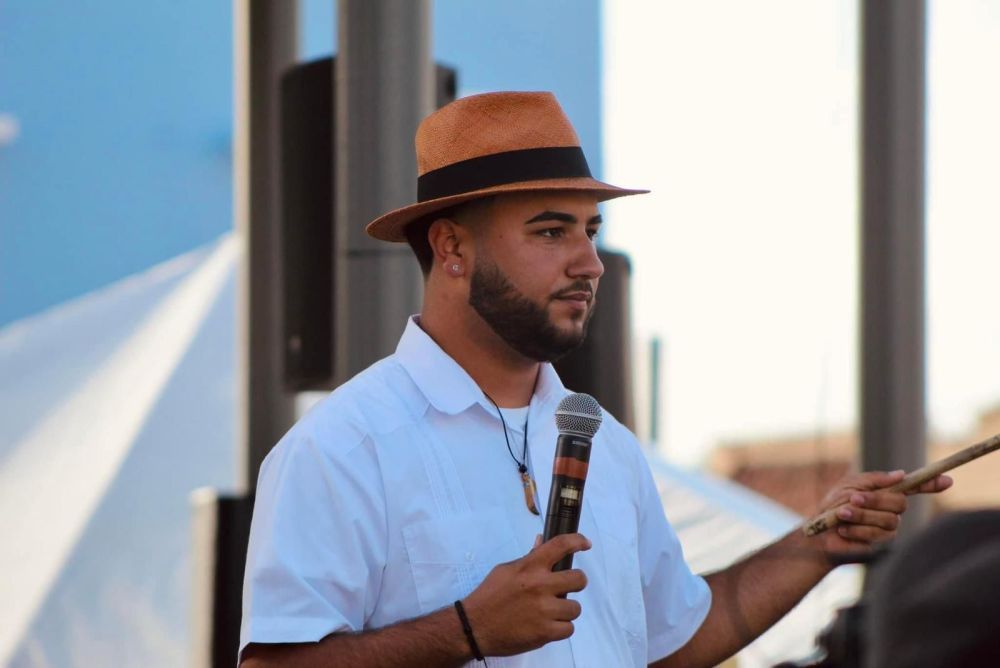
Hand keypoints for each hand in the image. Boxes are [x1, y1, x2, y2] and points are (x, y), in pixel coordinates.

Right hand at [460, 533, 590, 656]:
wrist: (474, 626)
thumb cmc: (490, 595)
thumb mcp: (506, 570)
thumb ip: (528, 558)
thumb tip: (542, 541)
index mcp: (530, 567)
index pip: (560, 545)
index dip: (577, 541)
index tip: (585, 544)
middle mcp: (540, 585)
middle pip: (579, 579)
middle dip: (576, 582)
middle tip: (566, 586)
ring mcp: (544, 610)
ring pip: (575, 607)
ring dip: (566, 609)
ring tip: (553, 611)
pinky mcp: (545, 632)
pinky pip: (569, 629)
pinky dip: (561, 628)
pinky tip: (549, 625)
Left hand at [812, 470, 952, 556]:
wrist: (817, 534)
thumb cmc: (832, 506)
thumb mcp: (849, 486)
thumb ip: (874, 480)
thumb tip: (901, 474)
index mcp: (886, 493)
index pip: (915, 488)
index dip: (932, 484)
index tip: (947, 480)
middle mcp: (892, 511)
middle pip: (900, 503)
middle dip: (876, 500)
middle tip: (854, 499)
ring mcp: (888, 529)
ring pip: (888, 520)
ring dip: (861, 515)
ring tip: (841, 514)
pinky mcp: (879, 545)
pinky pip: (875, 535)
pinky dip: (855, 529)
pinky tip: (843, 529)